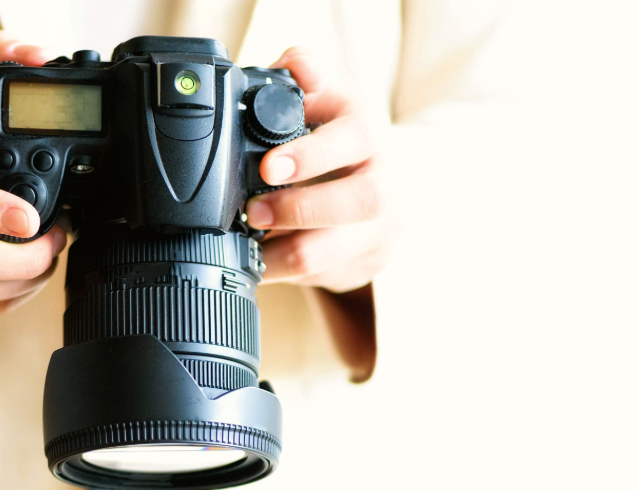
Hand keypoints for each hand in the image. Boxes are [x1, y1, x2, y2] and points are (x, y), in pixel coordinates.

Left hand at [246, 47, 397, 292]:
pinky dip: (289, 274)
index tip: (269, 166)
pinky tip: (264, 267)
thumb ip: (305, 79)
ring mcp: (383, 227)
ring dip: (285, 253)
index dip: (312, 154)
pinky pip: (327, 277)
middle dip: (300, 209)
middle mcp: (387, 180)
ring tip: (251, 250)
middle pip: (361, 201)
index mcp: (369, 134)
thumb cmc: (339, 140)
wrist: (387, 181)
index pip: (355, 138)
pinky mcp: (370, 262)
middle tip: (253, 212)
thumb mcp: (324, 103)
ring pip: (339, 250)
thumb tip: (293, 63)